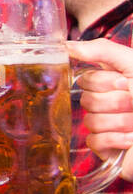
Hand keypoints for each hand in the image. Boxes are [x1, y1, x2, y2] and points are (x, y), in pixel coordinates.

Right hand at [68, 38, 132, 179]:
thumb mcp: (132, 65)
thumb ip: (102, 50)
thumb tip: (67, 45)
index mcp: (113, 82)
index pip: (86, 80)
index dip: (105, 82)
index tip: (126, 83)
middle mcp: (107, 103)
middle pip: (85, 101)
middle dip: (114, 103)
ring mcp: (105, 126)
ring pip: (90, 121)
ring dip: (119, 122)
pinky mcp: (104, 148)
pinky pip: (93, 141)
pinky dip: (114, 140)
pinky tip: (131, 139)